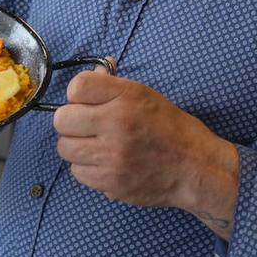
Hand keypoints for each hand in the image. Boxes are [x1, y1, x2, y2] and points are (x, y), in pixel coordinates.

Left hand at [53, 69, 238, 234]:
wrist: (195, 167)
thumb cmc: (171, 128)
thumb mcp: (145, 95)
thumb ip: (112, 85)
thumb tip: (92, 74)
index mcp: (126, 98)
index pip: (76, 87)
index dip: (77, 95)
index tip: (87, 102)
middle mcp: (116, 125)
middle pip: (61, 120)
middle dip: (71, 122)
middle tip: (87, 126)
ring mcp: (112, 157)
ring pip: (65, 148)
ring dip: (76, 146)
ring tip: (96, 145)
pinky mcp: (110, 183)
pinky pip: (77, 172)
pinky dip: (86, 168)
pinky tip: (104, 163)